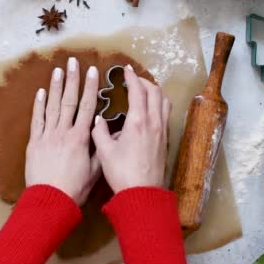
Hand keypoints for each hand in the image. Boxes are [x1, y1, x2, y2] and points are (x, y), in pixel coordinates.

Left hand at [25, 57, 100, 204]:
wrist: (50, 200)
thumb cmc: (75, 188)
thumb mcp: (94, 170)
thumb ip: (98, 150)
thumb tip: (103, 132)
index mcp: (81, 138)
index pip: (88, 107)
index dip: (91, 88)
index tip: (93, 71)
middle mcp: (64, 132)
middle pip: (69, 101)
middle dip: (72, 80)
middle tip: (73, 61)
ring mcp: (47, 136)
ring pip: (51, 106)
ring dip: (54, 87)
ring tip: (57, 70)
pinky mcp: (34, 143)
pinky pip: (36, 120)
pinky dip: (38, 105)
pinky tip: (40, 92)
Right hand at [92, 65, 170, 193]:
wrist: (142, 193)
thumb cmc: (121, 172)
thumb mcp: (103, 151)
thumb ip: (99, 131)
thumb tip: (98, 120)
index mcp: (137, 121)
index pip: (137, 91)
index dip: (131, 78)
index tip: (126, 70)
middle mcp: (153, 122)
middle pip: (155, 92)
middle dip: (144, 82)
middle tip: (133, 80)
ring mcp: (162, 131)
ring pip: (164, 102)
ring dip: (154, 92)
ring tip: (143, 91)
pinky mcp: (165, 140)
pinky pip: (165, 114)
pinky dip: (158, 104)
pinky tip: (149, 111)